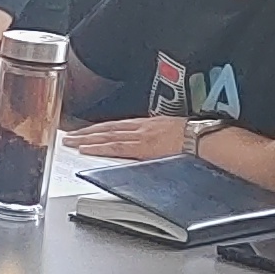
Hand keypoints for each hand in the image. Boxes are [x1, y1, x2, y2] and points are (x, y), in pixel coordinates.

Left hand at [68, 116, 190, 160]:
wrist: (205, 138)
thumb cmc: (195, 136)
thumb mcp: (173, 132)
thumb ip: (157, 138)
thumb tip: (152, 146)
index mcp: (149, 124)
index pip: (118, 125)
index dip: (100, 128)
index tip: (86, 130)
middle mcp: (141, 127)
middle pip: (108, 129)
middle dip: (87, 132)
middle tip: (69, 135)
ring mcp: (140, 137)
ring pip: (107, 136)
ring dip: (87, 139)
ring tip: (71, 142)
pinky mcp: (142, 148)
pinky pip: (115, 147)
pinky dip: (99, 147)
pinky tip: (86, 149)